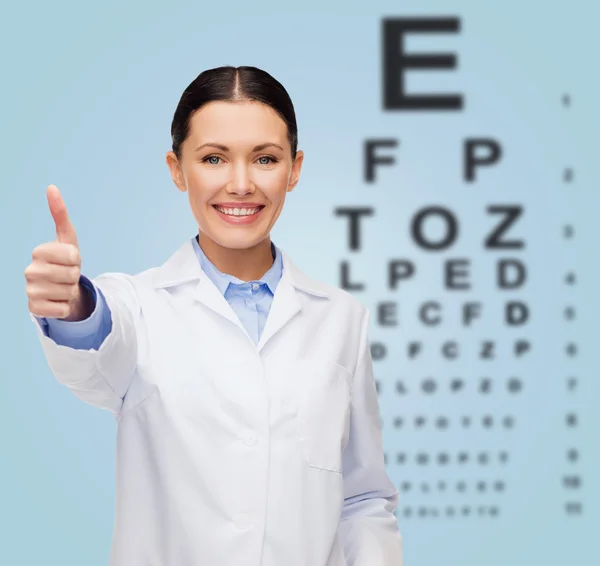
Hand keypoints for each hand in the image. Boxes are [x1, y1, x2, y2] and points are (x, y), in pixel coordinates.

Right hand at [25, 185, 87, 319]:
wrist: (61, 289)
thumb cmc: (65, 263)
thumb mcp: (67, 239)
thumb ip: (60, 214)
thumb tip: (51, 187)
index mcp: (38, 252)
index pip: (72, 255)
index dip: (77, 260)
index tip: (70, 260)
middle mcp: (29, 271)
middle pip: (71, 275)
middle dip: (75, 276)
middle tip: (68, 276)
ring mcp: (30, 291)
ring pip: (67, 292)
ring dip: (71, 291)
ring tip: (63, 287)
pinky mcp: (34, 309)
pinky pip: (61, 309)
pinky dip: (65, 306)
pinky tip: (58, 301)